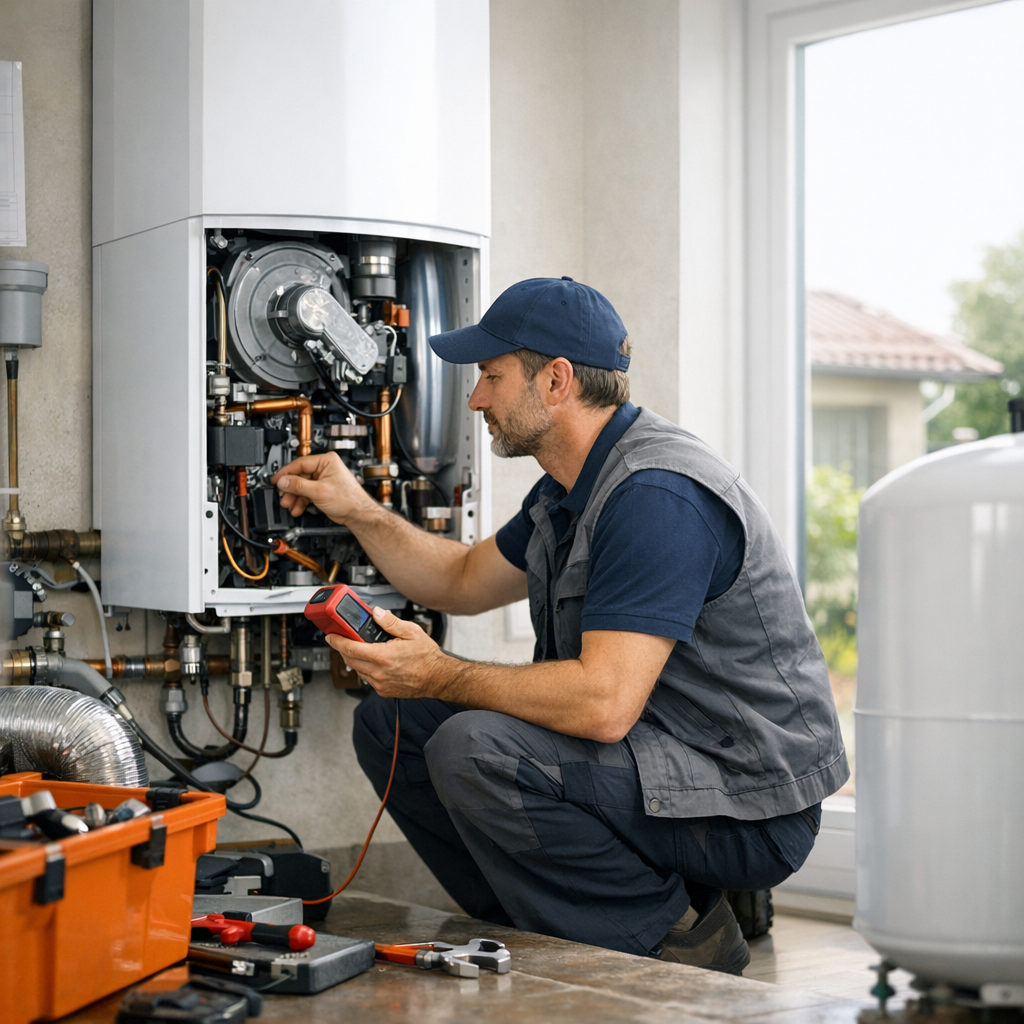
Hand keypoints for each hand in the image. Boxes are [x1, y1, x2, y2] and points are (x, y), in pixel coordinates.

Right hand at [271, 453, 371, 521]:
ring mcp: (323, 479)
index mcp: (327, 461)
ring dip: (294, 496)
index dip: (286, 473)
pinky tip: (297, 508)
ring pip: (302, 486)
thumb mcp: (319, 491)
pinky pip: (307, 492)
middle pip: (299, 476)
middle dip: (290, 489)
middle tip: (283, 496)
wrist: (358, 514)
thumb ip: (298, 485)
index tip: (276, 480)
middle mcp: (325, 467)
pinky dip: (301, 501)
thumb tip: (283, 481)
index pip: (300, 463)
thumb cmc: (349, 499)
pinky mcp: (322, 489)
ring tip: (289, 505)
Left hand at [325, 608, 450, 698]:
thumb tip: (376, 613)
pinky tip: (373, 661)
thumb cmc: (427, 657)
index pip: (351, 648)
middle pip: (350, 659)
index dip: (337, 640)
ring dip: (354, 658)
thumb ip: (391, 622)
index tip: (330, 635)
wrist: (438, 677)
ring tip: (359, 648)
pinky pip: (367, 678)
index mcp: (383, 656)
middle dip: (343, 648)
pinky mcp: (383, 690)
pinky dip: (365, 668)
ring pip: (357, 670)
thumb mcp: (411, 632)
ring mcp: (380, 683)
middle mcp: (379, 672)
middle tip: (343, 638)